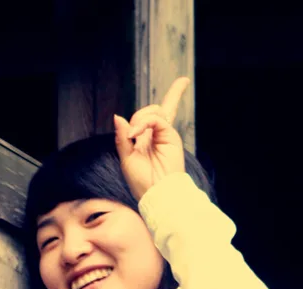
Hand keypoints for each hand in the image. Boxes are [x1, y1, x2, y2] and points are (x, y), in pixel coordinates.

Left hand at [112, 76, 190, 201]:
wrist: (156, 193)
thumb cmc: (141, 181)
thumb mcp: (126, 157)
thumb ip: (122, 137)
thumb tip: (118, 116)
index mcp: (147, 140)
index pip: (156, 115)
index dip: (173, 96)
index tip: (184, 81)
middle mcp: (157, 135)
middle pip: (151, 110)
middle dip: (138, 118)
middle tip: (130, 136)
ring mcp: (165, 134)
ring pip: (153, 111)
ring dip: (139, 119)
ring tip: (133, 136)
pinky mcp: (170, 135)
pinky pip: (156, 118)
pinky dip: (143, 122)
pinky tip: (135, 133)